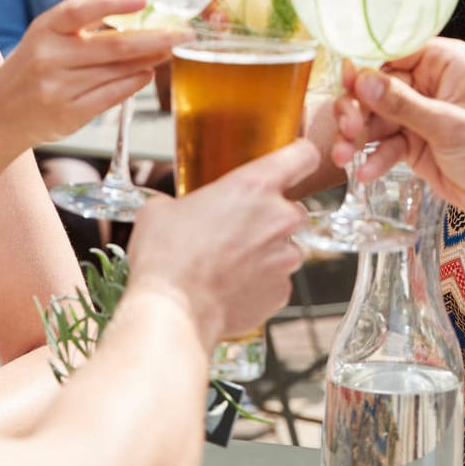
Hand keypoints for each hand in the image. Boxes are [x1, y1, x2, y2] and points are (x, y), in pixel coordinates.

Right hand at [0, 0, 188, 147]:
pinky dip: (134, 83)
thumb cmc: (31, 69)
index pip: (78, 9)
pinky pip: (112, 96)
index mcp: (43, 30)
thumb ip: (82, 27)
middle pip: (113, 46)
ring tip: (170, 49)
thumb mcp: (46, 38)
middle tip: (185, 32)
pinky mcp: (68, 115)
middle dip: (156, 38)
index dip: (112, 1)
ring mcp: (58, 88)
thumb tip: (139, 14)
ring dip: (150, 60)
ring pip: (117, 71)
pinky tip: (148, 73)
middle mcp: (49, 58)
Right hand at [125, 139, 318, 346]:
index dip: (299, 157)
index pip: (303, 155)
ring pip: (286, 248)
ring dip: (266, 253)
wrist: (172, 310)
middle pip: (294, 209)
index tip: (293, 163)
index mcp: (255, 186)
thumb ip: (183, 201)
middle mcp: (279, 219)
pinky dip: (261, 283)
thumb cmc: (166, 256)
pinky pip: (278, 281)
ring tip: (229, 264)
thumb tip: (175, 209)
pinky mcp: (282, 292)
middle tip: (239, 229)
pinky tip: (231, 287)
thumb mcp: (161, 210)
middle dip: (272, 218)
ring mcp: (285, 258)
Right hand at [330, 39, 464, 218]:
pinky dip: (373, 157)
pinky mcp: (411, 142)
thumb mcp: (447, 125)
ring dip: (356, 136)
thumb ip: (402, 104)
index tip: (345, 82)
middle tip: (348, 129)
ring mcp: (416, 114)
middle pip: (374, 87)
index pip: (393, 51)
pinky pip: (383, 144)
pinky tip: (366, 173)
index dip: (365, 65)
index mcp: (442, 62)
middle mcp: (426, 83)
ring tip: (343, 155)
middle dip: (356, 108)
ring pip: (373, 117)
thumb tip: (363, 80)